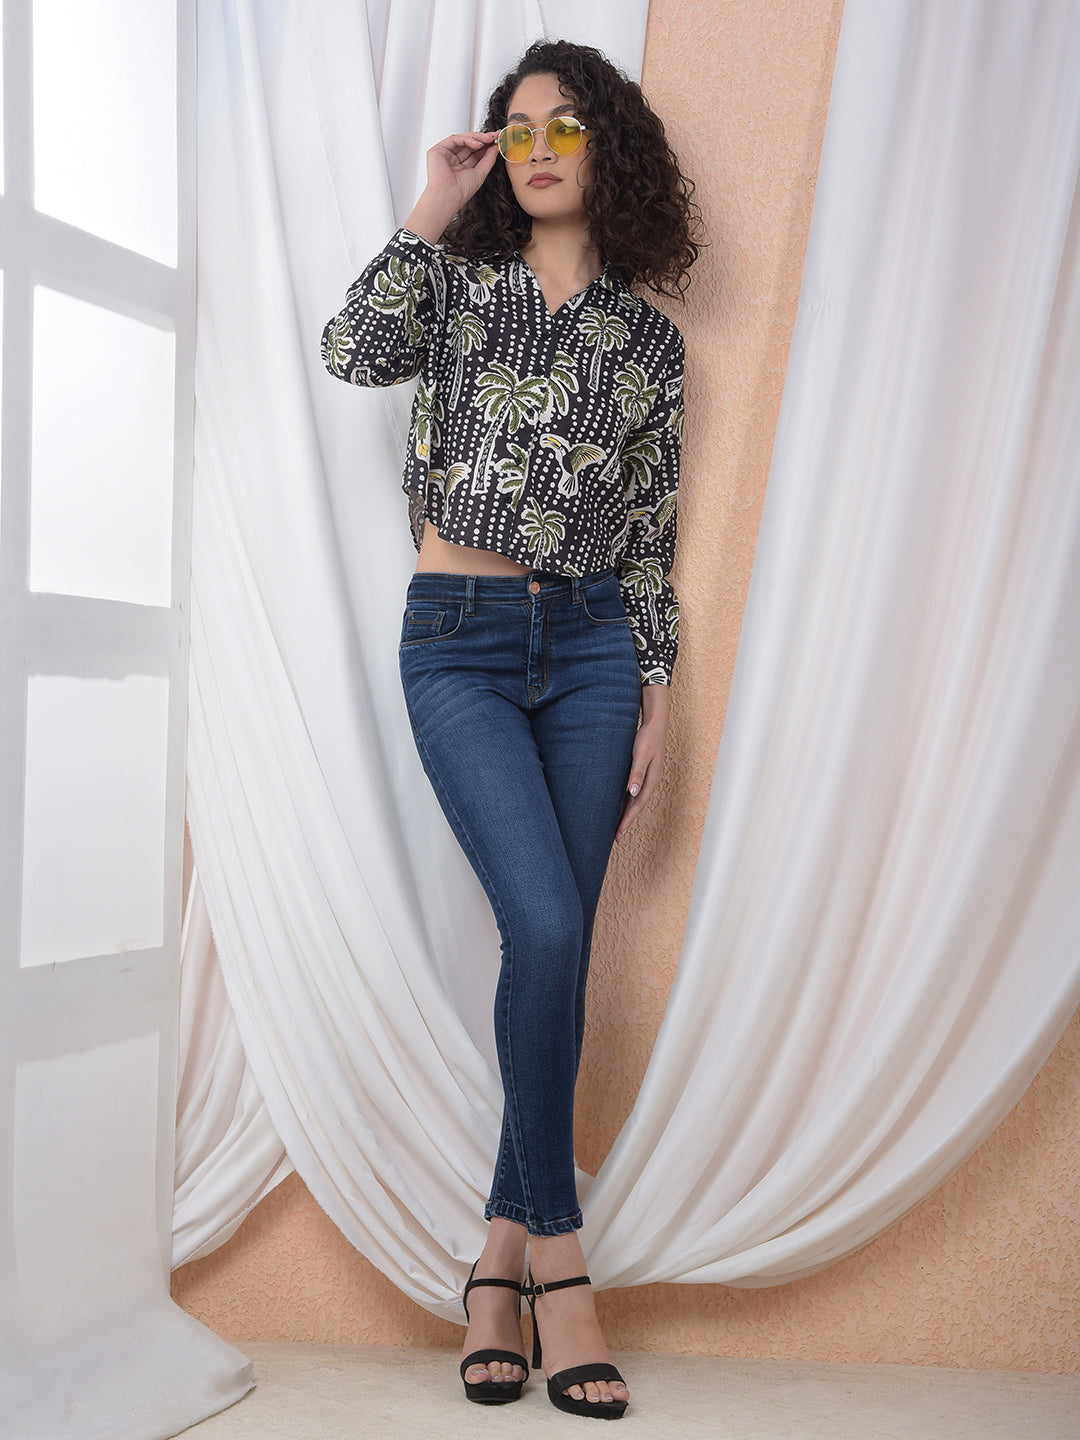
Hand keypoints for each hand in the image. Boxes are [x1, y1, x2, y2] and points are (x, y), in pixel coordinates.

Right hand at [405, 131, 499, 243]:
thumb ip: (488, 159)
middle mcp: (453, 160)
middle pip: (469, 144)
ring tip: (489, 139)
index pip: (475, 152)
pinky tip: (478, 144)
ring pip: (462, 139)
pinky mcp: (438, 150)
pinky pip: (455, 139)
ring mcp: (445, 154)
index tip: (497, 140)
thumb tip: (495, 147)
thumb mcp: (481, 173)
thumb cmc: (461, 191)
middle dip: (483, 139)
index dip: (486, 145)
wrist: (449, 195)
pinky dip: (467, 139)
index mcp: (461, 168)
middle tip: (495, 136)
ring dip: (477, 137)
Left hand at [615, 684, 670, 840]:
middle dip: (626, 821)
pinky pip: (632, 791)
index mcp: (651, 780)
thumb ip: (637, 773)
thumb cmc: (648, 737)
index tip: (619, 833)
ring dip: (626, 813)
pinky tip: (619, 805)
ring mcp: (646, 777)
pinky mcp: (641, 771)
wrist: (655, 722)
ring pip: (634, 800)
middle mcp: (649, 781)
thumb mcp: (642, 754)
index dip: (627, 820)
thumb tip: (632, 793)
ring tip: (616, 826)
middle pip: (636, 806)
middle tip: (615, 837)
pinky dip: (626, 801)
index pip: (637, 805)